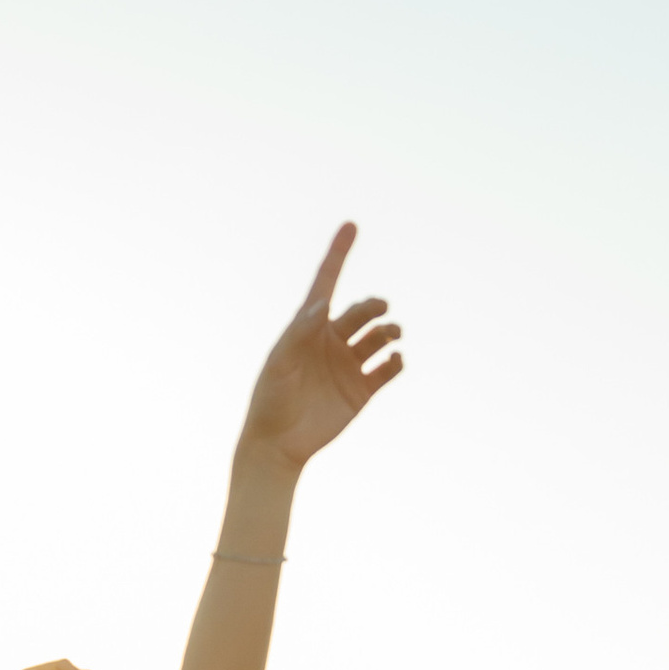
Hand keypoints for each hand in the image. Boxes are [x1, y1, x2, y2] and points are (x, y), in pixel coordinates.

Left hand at [237, 223, 403, 472]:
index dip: (339, 253)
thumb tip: (324, 304)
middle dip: (374, 306)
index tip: (351, 225)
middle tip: (379, 313)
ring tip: (391, 336)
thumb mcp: (280, 363)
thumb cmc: (270, 400)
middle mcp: (332, 341)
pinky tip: (394, 361)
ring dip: (391, 330)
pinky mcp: (363, 391)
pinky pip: (389, 369)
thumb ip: (300, 332)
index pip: (327, 282)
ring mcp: (349, 365)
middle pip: (363, 310)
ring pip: (380, 336)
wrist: (278, 444)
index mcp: (309, 327)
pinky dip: (397, 361)